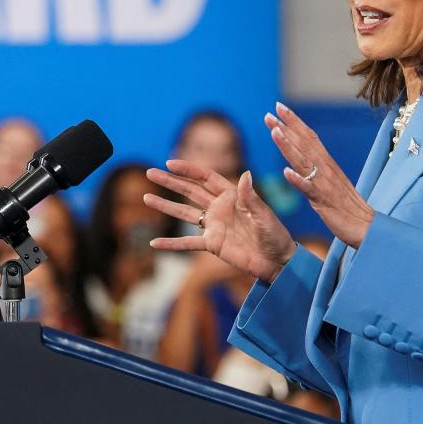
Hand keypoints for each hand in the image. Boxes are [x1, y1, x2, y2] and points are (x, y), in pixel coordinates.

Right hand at [143, 160, 294, 282]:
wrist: (277, 260)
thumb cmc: (275, 234)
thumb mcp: (263, 214)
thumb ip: (251, 197)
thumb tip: (245, 174)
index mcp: (232, 195)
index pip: (205, 178)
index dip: (188, 170)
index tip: (170, 163)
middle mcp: (219, 208)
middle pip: (189, 191)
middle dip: (170, 182)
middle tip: (150, 173)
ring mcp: (213, 226)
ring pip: (184, 213)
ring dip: (165, 206)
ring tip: (146, 197)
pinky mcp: (212, 244)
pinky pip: (187, 243)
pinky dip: (171, 244)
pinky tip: (154, 243)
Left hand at [266, 101, 374, 246]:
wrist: (367, 227)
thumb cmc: (347, 207)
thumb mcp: (329, 184)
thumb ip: (316, 170)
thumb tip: (301, 160)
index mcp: (327, 164)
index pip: (309, 137)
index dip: (294, 121)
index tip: (279, 107)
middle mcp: (326, 169)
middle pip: (304, 143)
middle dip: (286, 126)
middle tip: (269, 112)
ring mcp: (325, 184)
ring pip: (304, 161)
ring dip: (288, 146)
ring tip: (274, 132)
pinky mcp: (324, 201)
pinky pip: (309, 189)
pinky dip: (297, 180)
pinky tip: (285, 172)